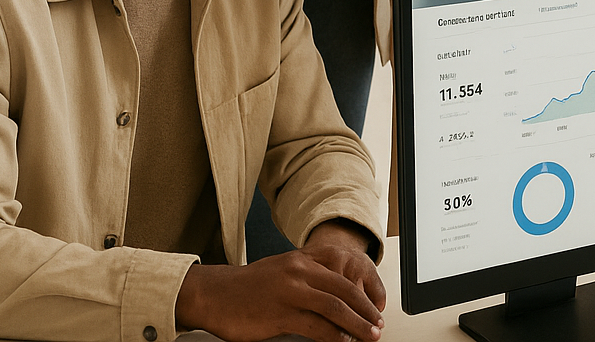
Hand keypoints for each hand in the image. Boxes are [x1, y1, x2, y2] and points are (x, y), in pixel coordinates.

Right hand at [175, 230, 384, 341]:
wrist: (214, 294)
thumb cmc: (248, 287)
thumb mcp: (284, 271)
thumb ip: (310, 278)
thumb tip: (338, 299)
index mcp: (303, 260)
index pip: (345, 273)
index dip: (366, 291)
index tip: (378, 306)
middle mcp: (300, 271)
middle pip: (346, 290)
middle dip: (367, 310)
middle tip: (380, 324)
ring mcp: (290, 291)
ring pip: (335, 308)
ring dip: (357, 324)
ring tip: (370, 336)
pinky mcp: (279, 313)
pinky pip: (315, 326)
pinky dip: (333, 336)